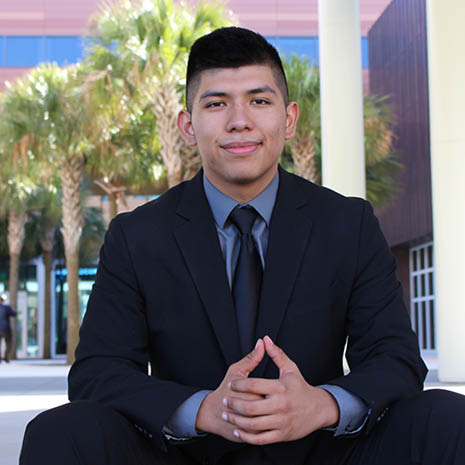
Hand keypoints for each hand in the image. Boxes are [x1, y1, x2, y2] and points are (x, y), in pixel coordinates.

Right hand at [195, 339, 264, 440]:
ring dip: (269, 416)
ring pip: (266, 420)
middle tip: (268, 400)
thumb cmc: (225, 388)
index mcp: (245, 391)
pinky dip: (265, 427)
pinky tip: (264, 420)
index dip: (268, 390)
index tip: (266, 389)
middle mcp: (246, 409)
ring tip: (266, 409)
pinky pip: (263, 433)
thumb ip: (252, 358)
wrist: (212, 412)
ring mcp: (246, 425)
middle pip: (267, 405)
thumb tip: (262, 343)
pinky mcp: (247, 436)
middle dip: (269, 403)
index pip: (265, 390)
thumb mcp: (237, 370)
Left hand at [223, 335, 339, 444]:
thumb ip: (276, 354)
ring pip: (253, 424)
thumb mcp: (290, 368)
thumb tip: (265, 339)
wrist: (319, 409)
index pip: (254, 385)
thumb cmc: (301, 387)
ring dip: (236, 421)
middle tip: (225, 400)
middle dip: (234, 404)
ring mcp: (281, 421)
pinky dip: (247, 436)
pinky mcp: (282, 435)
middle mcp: (281, 405)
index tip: (231, 384)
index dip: (239, 384)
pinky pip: (261, 438)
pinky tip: (238, 431)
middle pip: (250, 407)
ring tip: (227, 415)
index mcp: (280, 388)